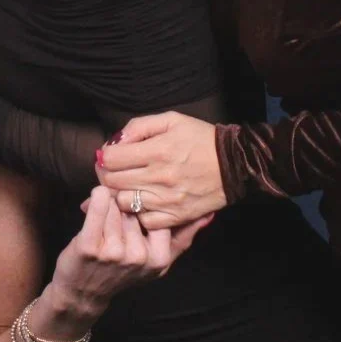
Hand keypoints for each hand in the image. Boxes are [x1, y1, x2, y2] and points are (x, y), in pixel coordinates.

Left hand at [38, 187, 206, 328]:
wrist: (84, 292)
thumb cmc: (121, 270)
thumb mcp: (157, 258)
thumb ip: (182, 236)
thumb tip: (208, 213)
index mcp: (159, 258)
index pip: (161, 214)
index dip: (148, 205)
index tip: (140, 205)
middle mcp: (138, 256)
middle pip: (136, 207)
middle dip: (126, 202)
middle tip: (119, 208)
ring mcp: (114, 252)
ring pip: (116, 204)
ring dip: (109, 202)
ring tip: (104, 214)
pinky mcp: (90, 246)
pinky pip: (98, 206)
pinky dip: (96, 199)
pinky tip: (94, 201)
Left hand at [99, 112, 226, 228]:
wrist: (235, 164)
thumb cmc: (200, 138)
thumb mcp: (171, 121)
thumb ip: (139, 127)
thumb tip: (115, 141)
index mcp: (156, 151)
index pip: (110, 159)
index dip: (104, 156)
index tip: (110, 155)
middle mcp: (159, 178)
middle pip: (112, 182)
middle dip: (108, 174)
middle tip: (114, 171)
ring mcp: (168, 200)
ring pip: (124, 203)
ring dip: (121, 194)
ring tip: (129, 186)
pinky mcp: (177, 217)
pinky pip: (145, 221)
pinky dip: (140, 213)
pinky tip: (144, 202)